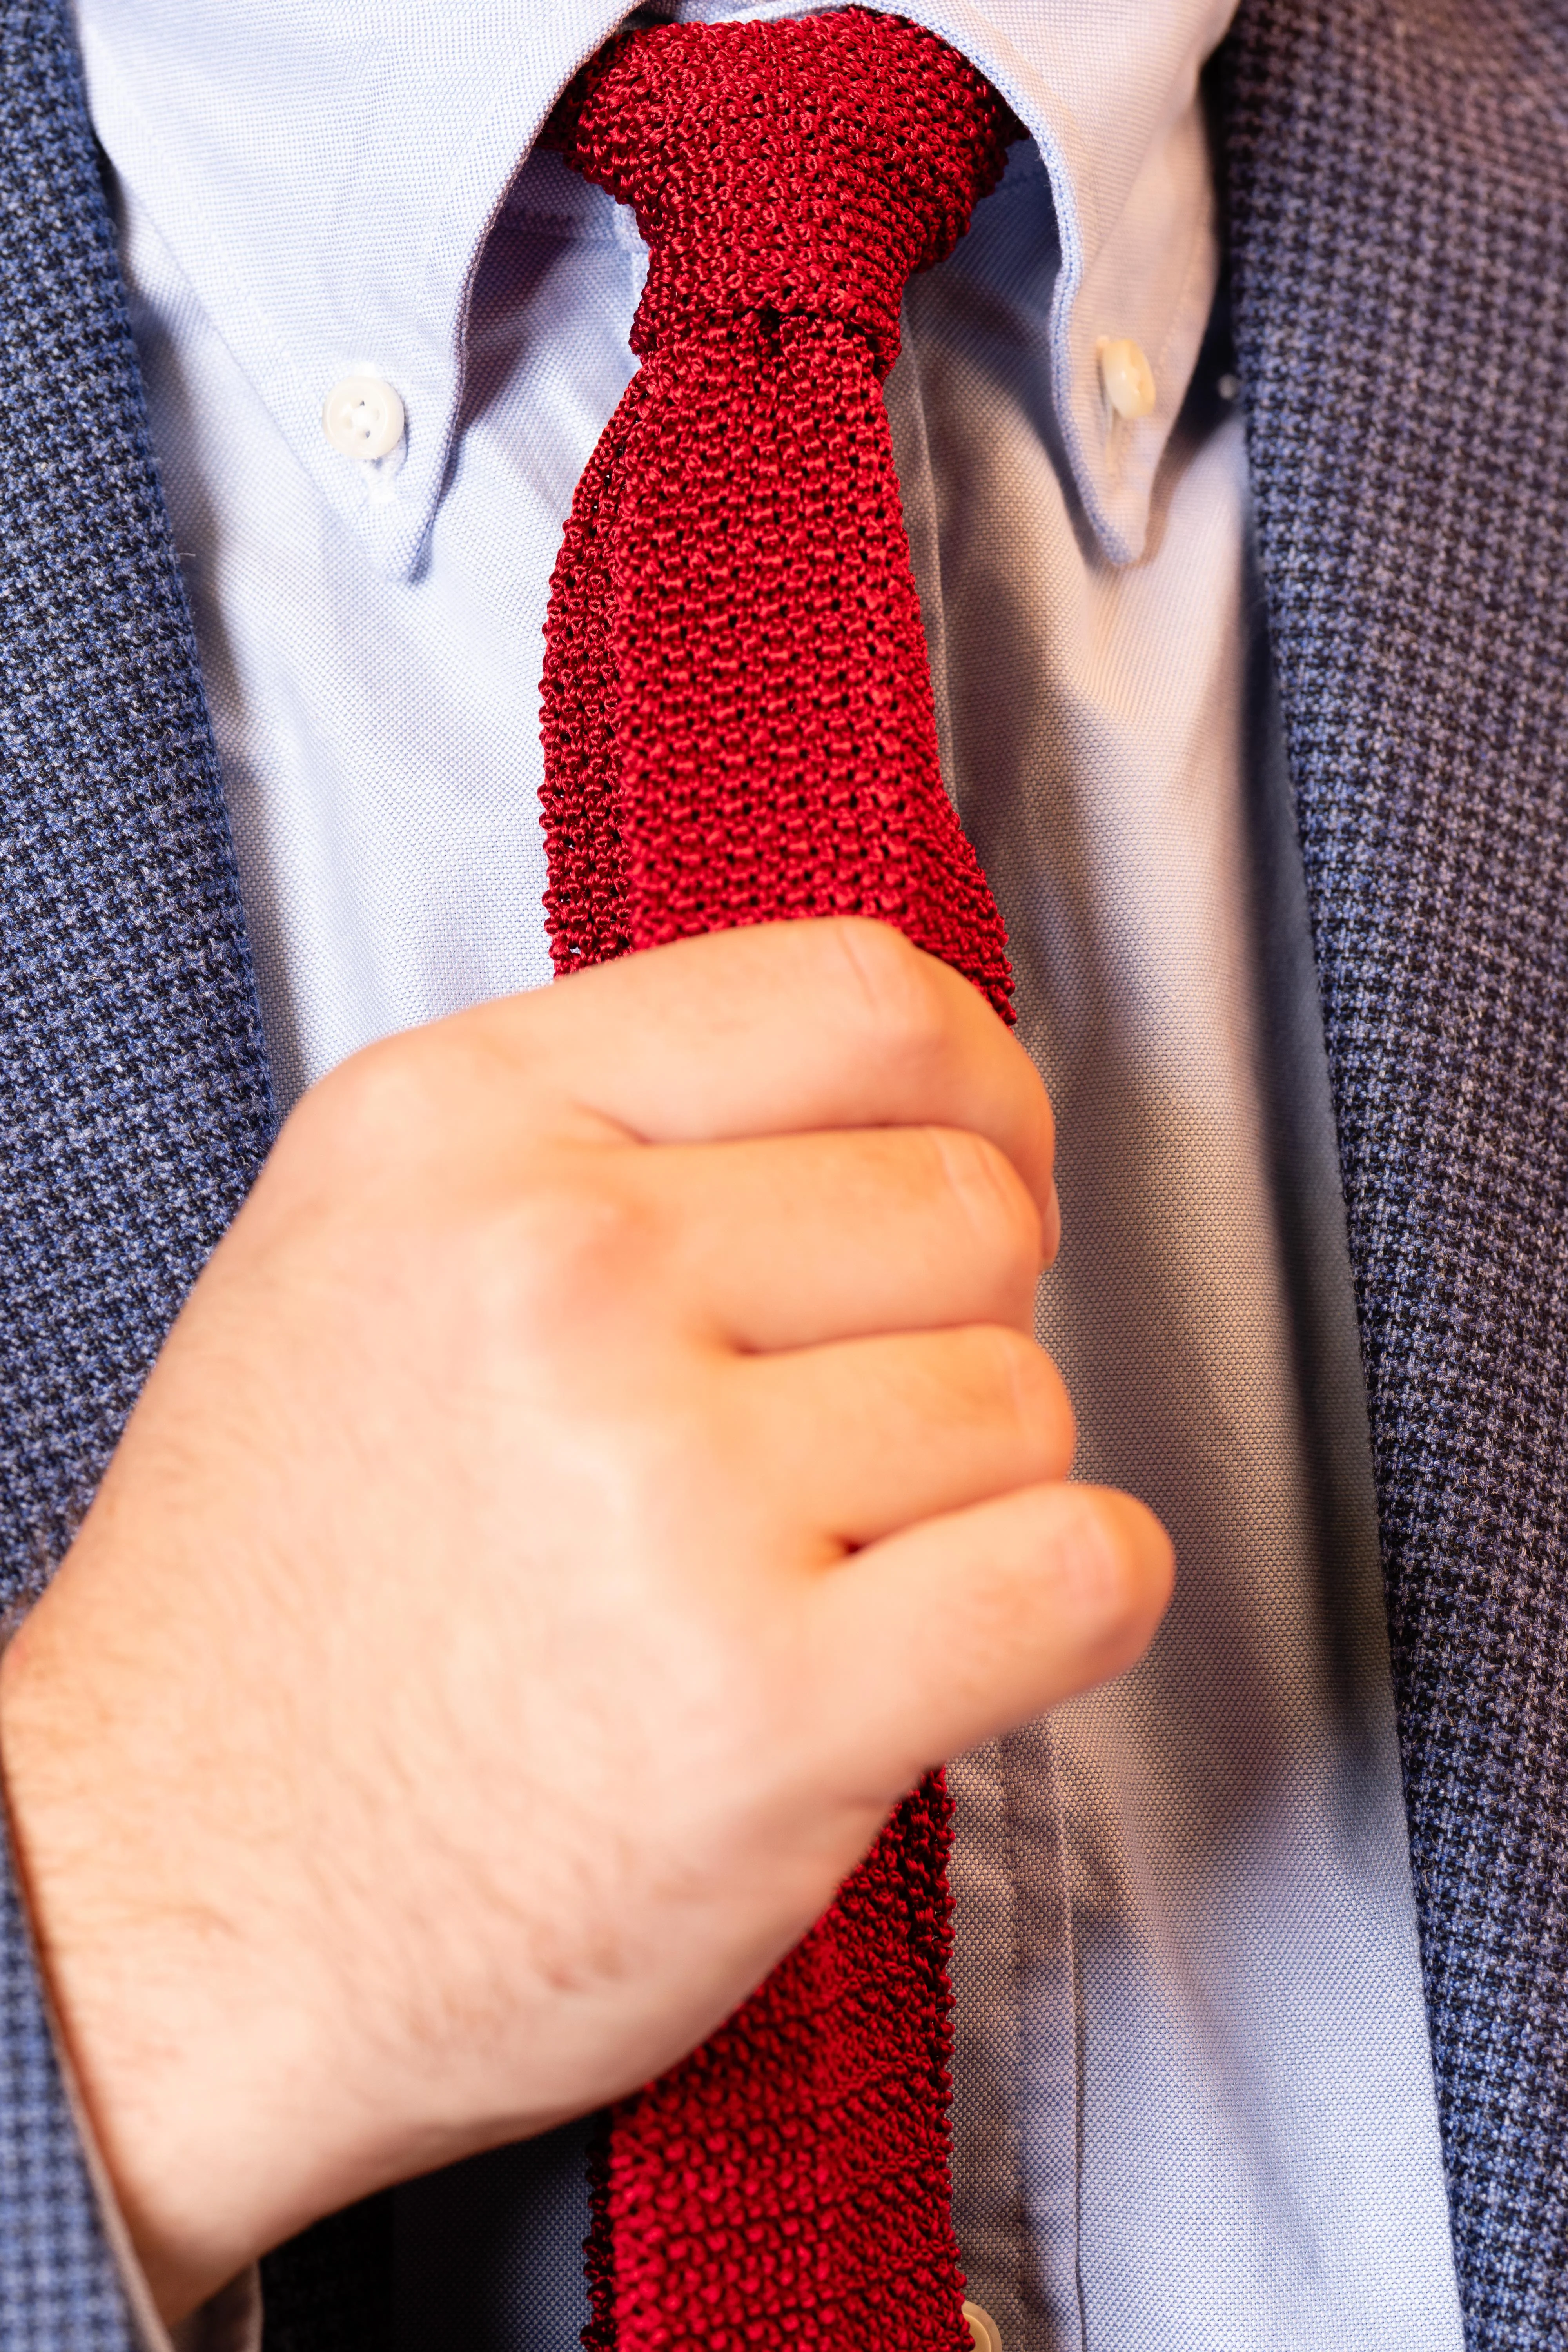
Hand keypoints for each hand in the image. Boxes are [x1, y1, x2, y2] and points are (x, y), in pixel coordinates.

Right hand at [0, 918, 1170, 2322]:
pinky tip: (955, 1634)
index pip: (862, 1002)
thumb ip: (610, 1134)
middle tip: (856, 1414)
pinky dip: (1065, 1606)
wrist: (164, 1902)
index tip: (983, 1165)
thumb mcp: (369, 1252)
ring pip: (1023, 1401)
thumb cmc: (275, 1603)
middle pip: (967, 1205)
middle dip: (955, 1319)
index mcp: (462, 1133)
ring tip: (824, 1560)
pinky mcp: (769, 1705)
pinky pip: (1079, 1571)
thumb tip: (881, 1102)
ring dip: (972, 1491)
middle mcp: (560, 1277)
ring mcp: (665, 1491)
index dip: (977, 1091)